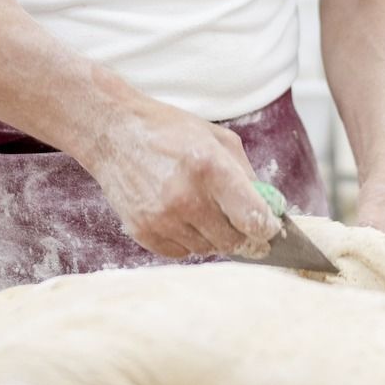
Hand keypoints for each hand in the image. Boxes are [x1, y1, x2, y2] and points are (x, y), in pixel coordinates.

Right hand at [82, 96, 280, 259]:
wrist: (114, 133)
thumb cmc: (170, 131)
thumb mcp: (217, 138)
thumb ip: (246, 174)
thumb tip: (269, 208)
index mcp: (210, 168)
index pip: (253, 219)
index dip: (268, 230)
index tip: (271, 230)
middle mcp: (186, 197)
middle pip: (233, 241)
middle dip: (246, 238)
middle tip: (248, 230)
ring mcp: (162, 218)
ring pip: (207, 249)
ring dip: (215, 237)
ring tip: (205, 212)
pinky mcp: (142, 231)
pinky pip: (181, 252)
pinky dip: (188, 241)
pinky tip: (183, 218)